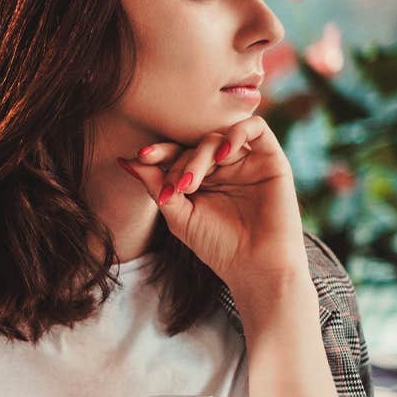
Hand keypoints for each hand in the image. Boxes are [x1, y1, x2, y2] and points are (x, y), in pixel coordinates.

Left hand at [118, 115, 307, 294]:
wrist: (256, 268)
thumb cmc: (217, 246)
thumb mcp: (178, 215)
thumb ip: (156, 185)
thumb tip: (125, 160)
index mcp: (201, 176)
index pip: (177, 152)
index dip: (158, 152)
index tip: (140, 157)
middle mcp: (224, 166)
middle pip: (194, 143)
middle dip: (178, 162)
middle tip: (175, 188)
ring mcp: (247, 161)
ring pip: (217, 137)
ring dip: (199, 155)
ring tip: (192, 183)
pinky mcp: (271, 160)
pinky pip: (256, 128)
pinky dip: (235, 134)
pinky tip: (222, 155)